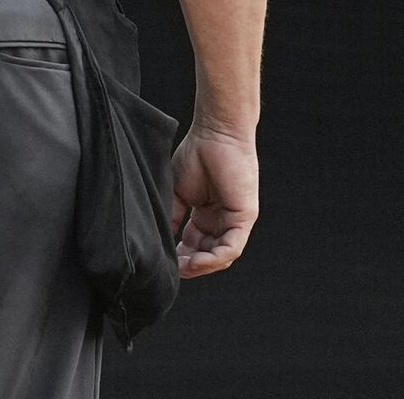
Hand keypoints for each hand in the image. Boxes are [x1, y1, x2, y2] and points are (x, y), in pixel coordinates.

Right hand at [169, 122, 258, 277]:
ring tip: (182, 268)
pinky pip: (231, 247)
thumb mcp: (175, 192)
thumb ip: (170, 216)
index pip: (193, 245)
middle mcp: (220, 221)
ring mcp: (234, 221)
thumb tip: (160, 240)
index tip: (162, 262)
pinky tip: (197, 261)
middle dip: (189, 265)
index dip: (179, 256)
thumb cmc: (196, 155)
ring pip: (220, 256)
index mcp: (205, 215)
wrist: (215, 135)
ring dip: (201, 266)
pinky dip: (214, 258)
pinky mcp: (243, 218)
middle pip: (206, 254)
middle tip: (171, 269)